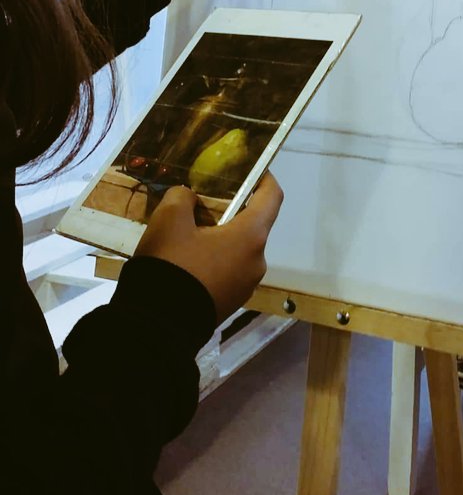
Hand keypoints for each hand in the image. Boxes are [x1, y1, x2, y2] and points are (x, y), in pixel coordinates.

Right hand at [133, 174, 283, 324]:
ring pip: (238, 249)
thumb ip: (182, 198)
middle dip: (231, 210)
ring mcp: (246, 285)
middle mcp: (257, 261)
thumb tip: (190, 200)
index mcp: (251, 237)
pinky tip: (187, 259)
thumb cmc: (171, 265)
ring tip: (188, 231)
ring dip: (220, 236)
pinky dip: (215, 258)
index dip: (265, 179)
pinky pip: (228, 270)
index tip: (252, 169)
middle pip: (252, 225)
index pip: (272, 198)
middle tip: (202, 200)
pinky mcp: (231, 302)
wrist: (158, 325)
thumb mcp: (169, 219)